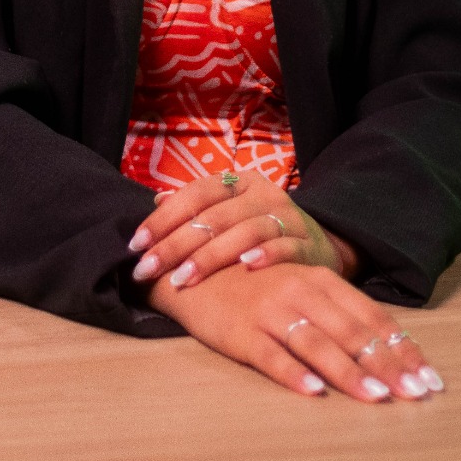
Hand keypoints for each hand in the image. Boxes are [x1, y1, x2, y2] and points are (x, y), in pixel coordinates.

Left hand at [128, 171, 349, 288]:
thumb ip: (197, 206)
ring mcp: (290, 217)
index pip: (196, 193)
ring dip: (211, 257)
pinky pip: (286, 247)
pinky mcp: (309, 245)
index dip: (164, 217)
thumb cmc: (264, 232)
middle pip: (214, 216)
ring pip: (245, 232)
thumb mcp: (233, 212)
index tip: (136, 244)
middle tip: (147, 269)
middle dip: (176, 244)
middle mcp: (264, 193)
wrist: (323, 248)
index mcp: (242, 181)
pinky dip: (266, 255)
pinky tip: (245, 268)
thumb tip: (156, 200)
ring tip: (183, 279)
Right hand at [147, 259, 443, 402]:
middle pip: (352, 331)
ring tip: (377, 395)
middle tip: (417, 392)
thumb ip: (335, 309)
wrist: (192, 264)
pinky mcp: (241, 331)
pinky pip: (271, 355)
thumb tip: (382, 346)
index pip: (370, 316)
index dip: (401, 346)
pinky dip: (292, 373)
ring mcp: (270, 310)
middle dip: (388, 363)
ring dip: (349, 371)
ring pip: (317, 344)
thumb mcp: (298, 283)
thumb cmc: (253, 277)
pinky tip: (313, 392)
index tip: (429, 376)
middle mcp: (300, 291)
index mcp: (319, 279)